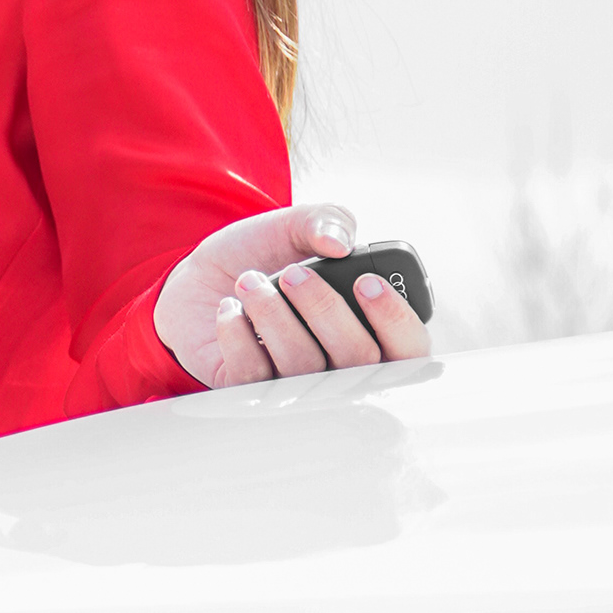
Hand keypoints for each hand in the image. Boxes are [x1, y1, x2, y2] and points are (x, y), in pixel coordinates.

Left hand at [154, 202, 431, 388]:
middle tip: (292, 274)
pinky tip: (230, 309)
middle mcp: (338, 365)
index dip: (396, 321)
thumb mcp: (298, 225)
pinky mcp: (251, 391)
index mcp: (368, 328)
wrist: (202, 276)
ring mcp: (296, 385)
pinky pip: (253, 376)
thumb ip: (327, 220)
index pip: (410, 350)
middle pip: (357, 359)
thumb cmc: (263, 255)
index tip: (366, 283)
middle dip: (324, 309)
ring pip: (303, 367)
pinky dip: (237, 335)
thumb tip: (339, 242)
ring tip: (249, 281)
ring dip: (273, 314)